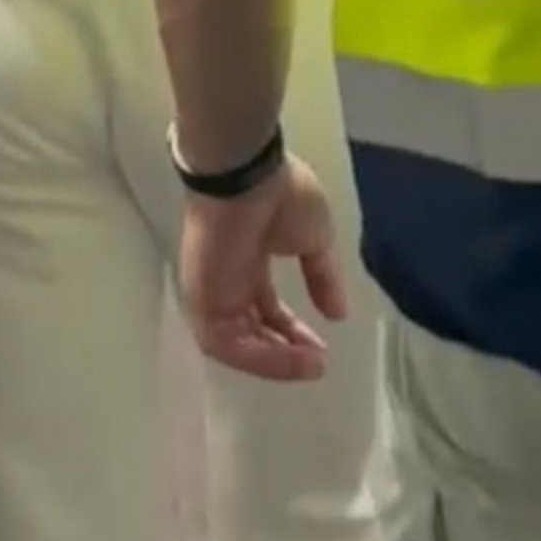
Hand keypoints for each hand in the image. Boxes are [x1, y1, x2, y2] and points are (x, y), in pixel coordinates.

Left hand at [177, 155, 346, 382]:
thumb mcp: (315, 236)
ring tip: (309, 365)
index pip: (266, 306)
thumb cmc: (280, 194)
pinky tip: (293, 359)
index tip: (320, 348)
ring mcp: (210, 291)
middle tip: (316, 362)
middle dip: (284, 351)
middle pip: (251, 330)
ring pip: (238, 345)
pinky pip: (227, 344)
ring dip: (275, 360)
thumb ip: (323, 276)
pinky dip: (260, 357)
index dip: (292, 331)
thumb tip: (339, 313)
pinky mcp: (201, 301)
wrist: (246, 174)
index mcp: (249, 259)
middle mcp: (226, 280)